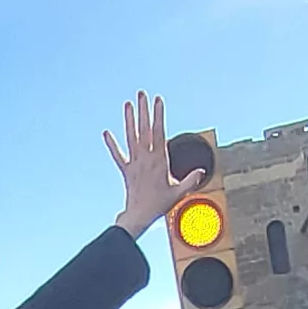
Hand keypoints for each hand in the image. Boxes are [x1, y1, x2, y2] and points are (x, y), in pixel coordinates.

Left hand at [107, 91, 205, 236]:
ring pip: (130, 137)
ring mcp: (134, 163)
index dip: (158, 115)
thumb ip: (190, 180)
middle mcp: (145, 158)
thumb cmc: (159, 204)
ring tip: (127, 104)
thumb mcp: (179, 192)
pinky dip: (111, 144)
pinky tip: (106, 132)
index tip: (158, 100)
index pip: (159, 132)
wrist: (140, 215)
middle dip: (143, 110)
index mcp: (159, 160)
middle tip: (141, 94)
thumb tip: (201, 172)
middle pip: (144, 129)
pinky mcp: (125, 170)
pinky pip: (117, 155)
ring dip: (128, 120)